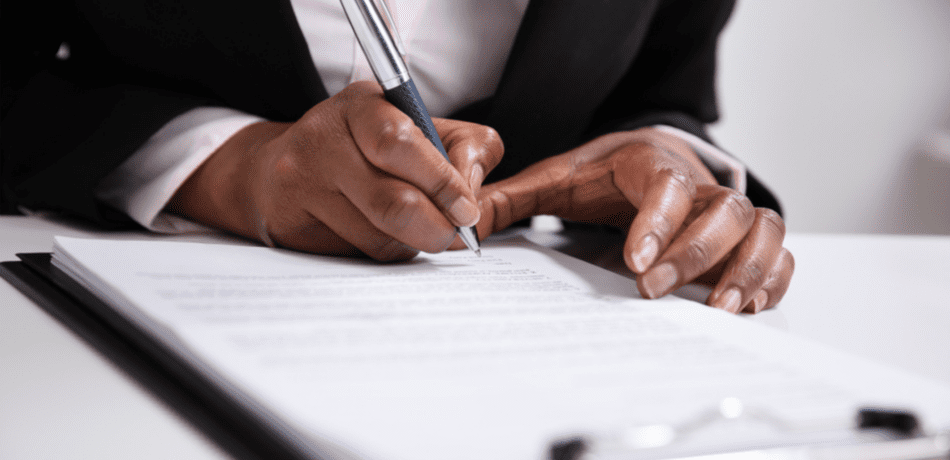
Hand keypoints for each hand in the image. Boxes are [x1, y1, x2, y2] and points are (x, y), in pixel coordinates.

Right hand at [168, 81, 502, 260]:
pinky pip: (354, 254)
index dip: (442, 183)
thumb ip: (468, 149)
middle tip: (453, 233)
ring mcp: (300, 182)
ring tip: (414, 227)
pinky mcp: (289, 223)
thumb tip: (474, 197)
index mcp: (362, 104)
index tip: (467, 210)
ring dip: (410, 242)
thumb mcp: (424, 127)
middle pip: (392, 202)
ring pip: (377, 236)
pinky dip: (381, 251)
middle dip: (436, 226)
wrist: (280, 171)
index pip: (399, 143)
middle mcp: (322, 138)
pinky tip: (379, 233)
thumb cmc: (369, 149)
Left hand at [462, 127, 793, 312]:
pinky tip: (744, 307)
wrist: (646, 153)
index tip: (636, 262)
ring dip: (748, 268)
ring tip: (722, 308)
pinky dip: (772, 278)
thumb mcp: (555, 178)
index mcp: (649, 163)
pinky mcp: (746, 235)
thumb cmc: (602, 172)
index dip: (659, 222)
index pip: (666, 185)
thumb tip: (463, 223)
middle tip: (654, 291)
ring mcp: (728, 208)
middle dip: (695, 253)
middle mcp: (698, 183)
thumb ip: (510, 199)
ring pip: (764, 228)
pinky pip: (779, 252)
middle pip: (723, 210)